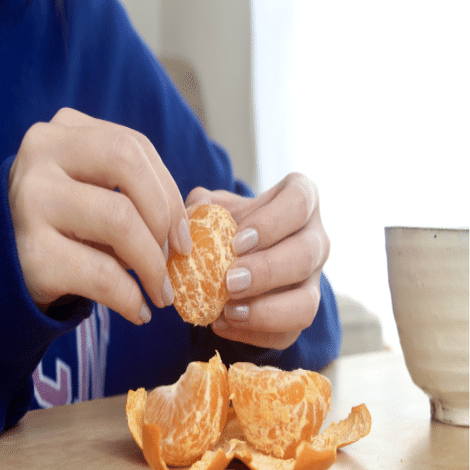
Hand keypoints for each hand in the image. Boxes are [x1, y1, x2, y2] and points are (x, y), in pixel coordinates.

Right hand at [8, 108, 191, 323]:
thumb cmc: (70, 226)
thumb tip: (188, 226)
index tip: (183, 235)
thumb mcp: (98, 194)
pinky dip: (131, 298)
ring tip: (161, 291)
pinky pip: (102, 275)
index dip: (169, 192)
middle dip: (164, 215)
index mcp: (66, 134)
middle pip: (126, 163)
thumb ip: (138, 193)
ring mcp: (31, 200)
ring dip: (153, 265)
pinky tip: (139, 310)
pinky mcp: (30, 252)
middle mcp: (42, 155)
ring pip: (119, 219)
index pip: (134, 146)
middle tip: (176, 256)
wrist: (11, 263)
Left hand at [185, 172, 329, 349]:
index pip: (300, 203)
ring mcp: (313, 280)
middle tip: (230, 281)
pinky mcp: (301, 312)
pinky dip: (254, 334)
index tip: (238, 242)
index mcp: (301, 202)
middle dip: (267, 271)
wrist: (245, 251)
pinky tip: (223, 323)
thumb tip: (196, 213)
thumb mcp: (220, 205)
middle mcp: (315, 240)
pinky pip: (288, 334)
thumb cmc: (236, 221)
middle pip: (306, 256)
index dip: (271, 223)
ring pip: (307, 303)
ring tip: (229, 309)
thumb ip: (205, 205)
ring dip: (268, 311)